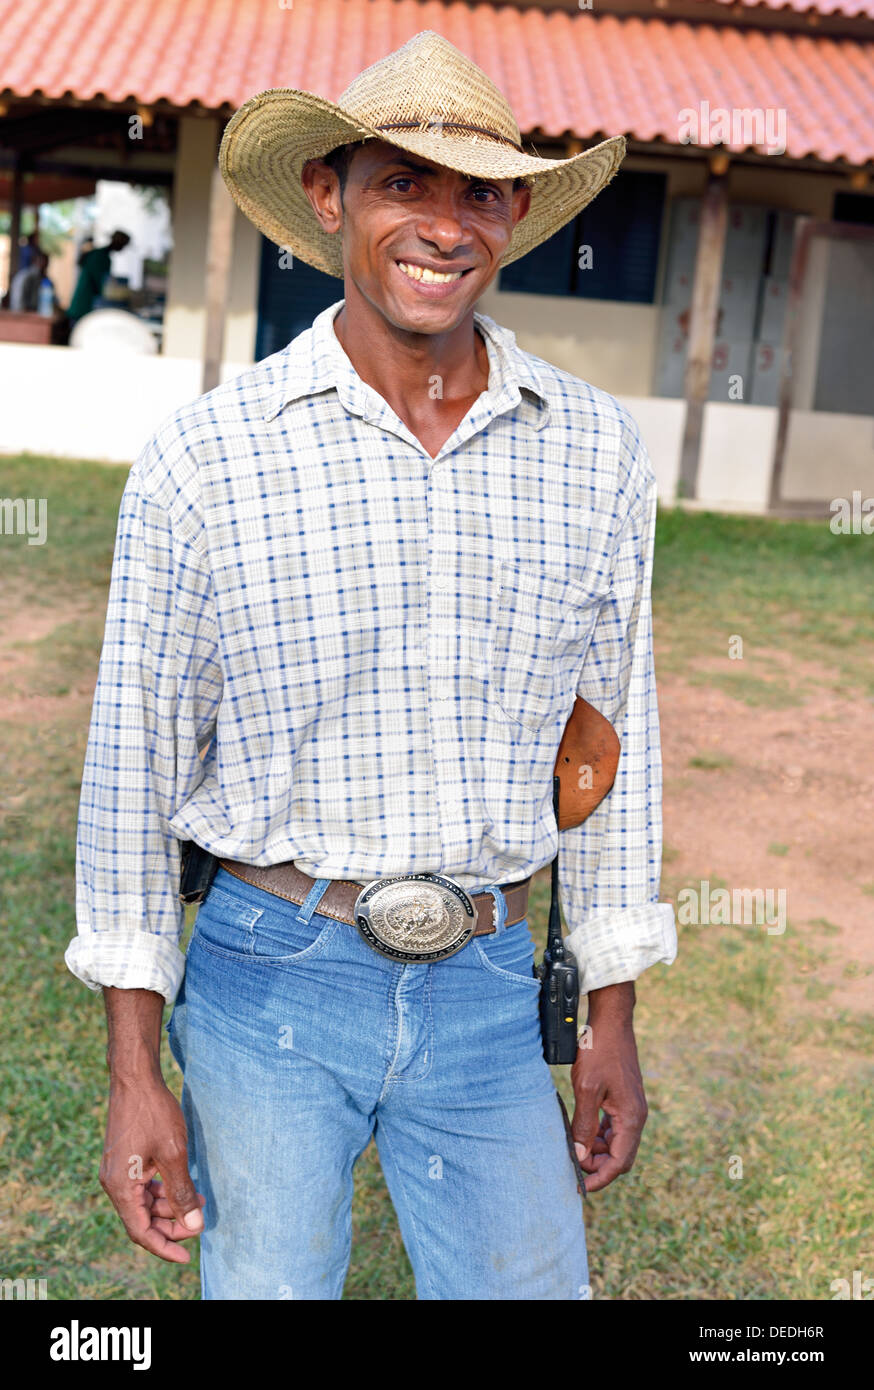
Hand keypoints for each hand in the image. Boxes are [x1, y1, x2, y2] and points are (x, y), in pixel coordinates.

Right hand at [100, 1074, 204, 1262]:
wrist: (135, 1078)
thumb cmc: (153, 1113)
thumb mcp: (174, 1154)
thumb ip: (182, 1192)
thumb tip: (194, 1226)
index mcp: (120, 1187)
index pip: (140, 1232)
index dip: (164, 1247)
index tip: (187, 1257)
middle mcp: (114, 1183)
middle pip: (142, 1219)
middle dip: (172, 1224)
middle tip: (200, 1221)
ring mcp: (118, 1171)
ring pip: (144, 1203)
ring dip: (170, 1206)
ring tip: (199, 1199)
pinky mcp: (125, 1160)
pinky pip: (143, 1187)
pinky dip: (163, 1190)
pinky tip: (184, 1183)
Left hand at [570, 981, 647, 1193]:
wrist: (610, 1023)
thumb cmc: (599, 1052)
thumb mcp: (587, 1089)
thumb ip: (584, 1125)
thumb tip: (580, 1156)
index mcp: (631, 1118)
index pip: (620, 1162)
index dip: (601, 1178)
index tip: (581, 1187)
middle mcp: (636, 1116)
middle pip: (620, 1157)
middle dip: (598, 1166)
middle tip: (573, 1165)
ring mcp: (631, 1108)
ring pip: (616, 1143)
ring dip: (597, 1151)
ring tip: (573, 1147)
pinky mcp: (624, 1100)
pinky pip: (613, 1128)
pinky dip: (599, 1135)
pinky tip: (581, 1131)